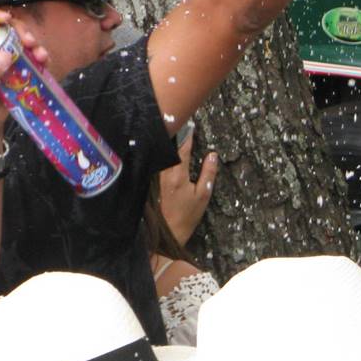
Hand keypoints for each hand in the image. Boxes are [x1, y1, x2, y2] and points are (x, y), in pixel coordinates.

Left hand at [0, 7, 42, 150]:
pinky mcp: (15, 69)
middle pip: (4, 28)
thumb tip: (6, 55)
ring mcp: (1, 57)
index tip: (6, 19)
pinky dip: (39, 57)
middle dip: (20, 30)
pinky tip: (44, 62)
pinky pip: (29, 57)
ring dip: (33, 44)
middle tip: (29, 41)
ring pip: (19, 41)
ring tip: (41, 55)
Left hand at [158, 128, 217, 245]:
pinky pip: (153, 165)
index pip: (183, 148)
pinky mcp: (147, 184)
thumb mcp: (203, 196)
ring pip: (159, 155)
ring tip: (171, 136)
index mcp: (177, 174)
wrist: (164, 235)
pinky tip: (161, 153)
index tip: (190, 125)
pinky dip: (158, 157)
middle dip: (173, 136)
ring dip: (165, 146)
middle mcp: (162, 172)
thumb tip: (212, 155)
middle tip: (179, 125)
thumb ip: (208, 174)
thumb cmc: (185, 217)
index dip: (187, 135)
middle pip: (167, 148)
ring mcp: (152, 178)